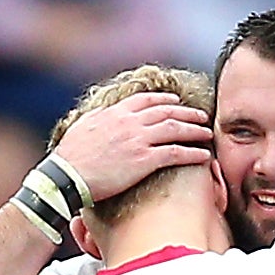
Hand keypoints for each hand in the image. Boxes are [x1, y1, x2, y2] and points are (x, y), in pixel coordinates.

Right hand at [53, 92, 213, 201]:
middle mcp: (130, 122)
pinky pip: (176, 153)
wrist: (67, 175)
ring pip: (176, 129)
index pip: (147, 100)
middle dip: (188, 113)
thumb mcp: (84, 126)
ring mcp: (139, 140)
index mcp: (116, 113)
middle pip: (167, 112)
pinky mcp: (144, 160)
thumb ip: (100, 118)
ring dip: (195, 130)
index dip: (165, 100)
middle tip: (202, 116)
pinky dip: (193, 153)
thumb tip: (104, 115)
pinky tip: (204, 155)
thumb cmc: (71, 156)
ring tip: (208, 133)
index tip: (176, 101)